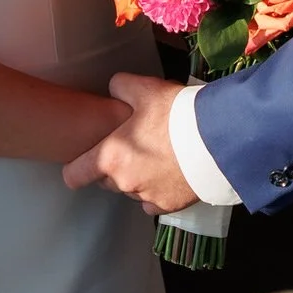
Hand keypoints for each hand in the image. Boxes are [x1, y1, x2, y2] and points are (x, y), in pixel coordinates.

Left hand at [61, 73, 198, 215]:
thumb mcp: (145, 89)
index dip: (76, 167)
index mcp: (110, 158)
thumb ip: (120, 87)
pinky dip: (158, 191)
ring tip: (158, 157)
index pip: (74, 176)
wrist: (217, 140)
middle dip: (115, 167)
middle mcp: (124, 183)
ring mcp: (147, 197)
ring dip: (138, 178)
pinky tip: (170, 174)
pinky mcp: (170, 205)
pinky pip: (154, 202)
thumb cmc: (176, 114)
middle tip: (134, 146)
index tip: (85, 159)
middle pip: (106, 181)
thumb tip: (114, 88)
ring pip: (132, 190)